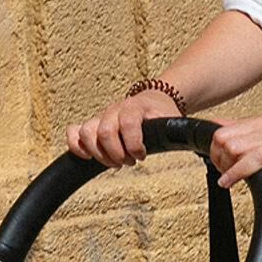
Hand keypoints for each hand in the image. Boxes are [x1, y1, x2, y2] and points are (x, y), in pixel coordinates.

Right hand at [67, 89, 181, 166]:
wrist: (153, 99)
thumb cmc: (162, 114)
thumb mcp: (172, 121)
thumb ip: (174, 130)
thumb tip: (187, 140)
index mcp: (134, 108)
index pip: (127, 123)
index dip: (133, 143)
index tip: (141, 156)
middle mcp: (114, 110)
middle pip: (104, 132)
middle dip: (117, 154)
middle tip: (130, 162)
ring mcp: (101, 117)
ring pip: (86, 132)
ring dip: (99, 154)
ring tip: (116, 162)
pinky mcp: (92, 125)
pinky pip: (74, 132)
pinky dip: (76, 145)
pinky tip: (87, 157)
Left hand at [210, 111, 261, 213]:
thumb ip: (246, 127)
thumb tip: (220, 125)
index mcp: (260, 126)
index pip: (223, 134)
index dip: (214, 149)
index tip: (218, 163)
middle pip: (232, 144)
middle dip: (221, 162)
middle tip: (225, 177)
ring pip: (253, 158)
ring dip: (237, 173)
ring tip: (228, 184)